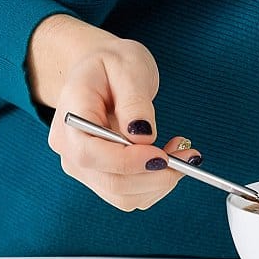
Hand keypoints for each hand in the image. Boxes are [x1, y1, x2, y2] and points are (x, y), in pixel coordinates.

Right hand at [46, 32, 200, 213]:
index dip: (126, 162)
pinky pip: (130, 194)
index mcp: (69, 118)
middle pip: (110, 181)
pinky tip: (169, 157)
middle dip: (154, 175)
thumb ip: (134, 101)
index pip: (89, 154)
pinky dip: (155, 183)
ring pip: (123, 195)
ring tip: (182, 151)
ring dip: (159, 182)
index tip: (162, 156)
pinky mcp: (100, 176)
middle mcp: (69, 150)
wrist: (100, 69)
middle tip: (188, 155)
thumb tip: (144, 137)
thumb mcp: (126, 65)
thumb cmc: (111, 62)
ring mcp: (83, 167)